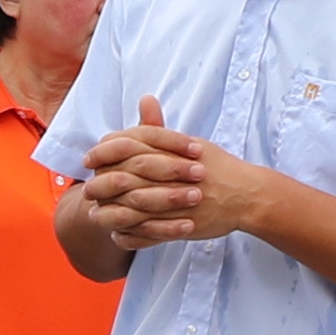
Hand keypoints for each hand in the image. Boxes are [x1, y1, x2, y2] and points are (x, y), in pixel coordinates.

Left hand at [78, 92, 270, 251]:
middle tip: (87, 189)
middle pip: (125, 175)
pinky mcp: (180, 224)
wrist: (247, 195)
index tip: (89, 158)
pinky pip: (147, 233)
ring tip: (96, 214)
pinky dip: (130, 235)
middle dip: (101, 183)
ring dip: (110, 212)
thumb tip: (144, 99)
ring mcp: (175, 200)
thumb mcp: (188, 142)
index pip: (128, 144)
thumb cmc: (217, 167)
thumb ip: (159, 127)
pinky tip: (117, 234)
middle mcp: (172, 172)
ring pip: (132, 207)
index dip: (104, 152)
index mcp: (172, 149)